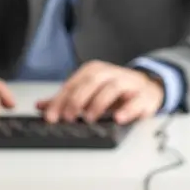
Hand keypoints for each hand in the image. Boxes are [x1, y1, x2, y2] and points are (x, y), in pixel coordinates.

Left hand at [39, 60, 164, 123]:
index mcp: (94, 71)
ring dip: (98, 104)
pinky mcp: (143, 95)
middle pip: (91, 83)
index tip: (51, 116)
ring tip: (88, 118)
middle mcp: (110, 74)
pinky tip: (118, 118)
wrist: (147, 88)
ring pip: (112, 88)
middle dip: (76, 100)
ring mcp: (128, 83)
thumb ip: (67, 99)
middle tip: (68, 117)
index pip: (73, 84)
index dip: (60, 100)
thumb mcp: (89, 92)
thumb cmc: (116, 91)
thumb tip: (41, 106)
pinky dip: (127, 110)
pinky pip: (136, 101)